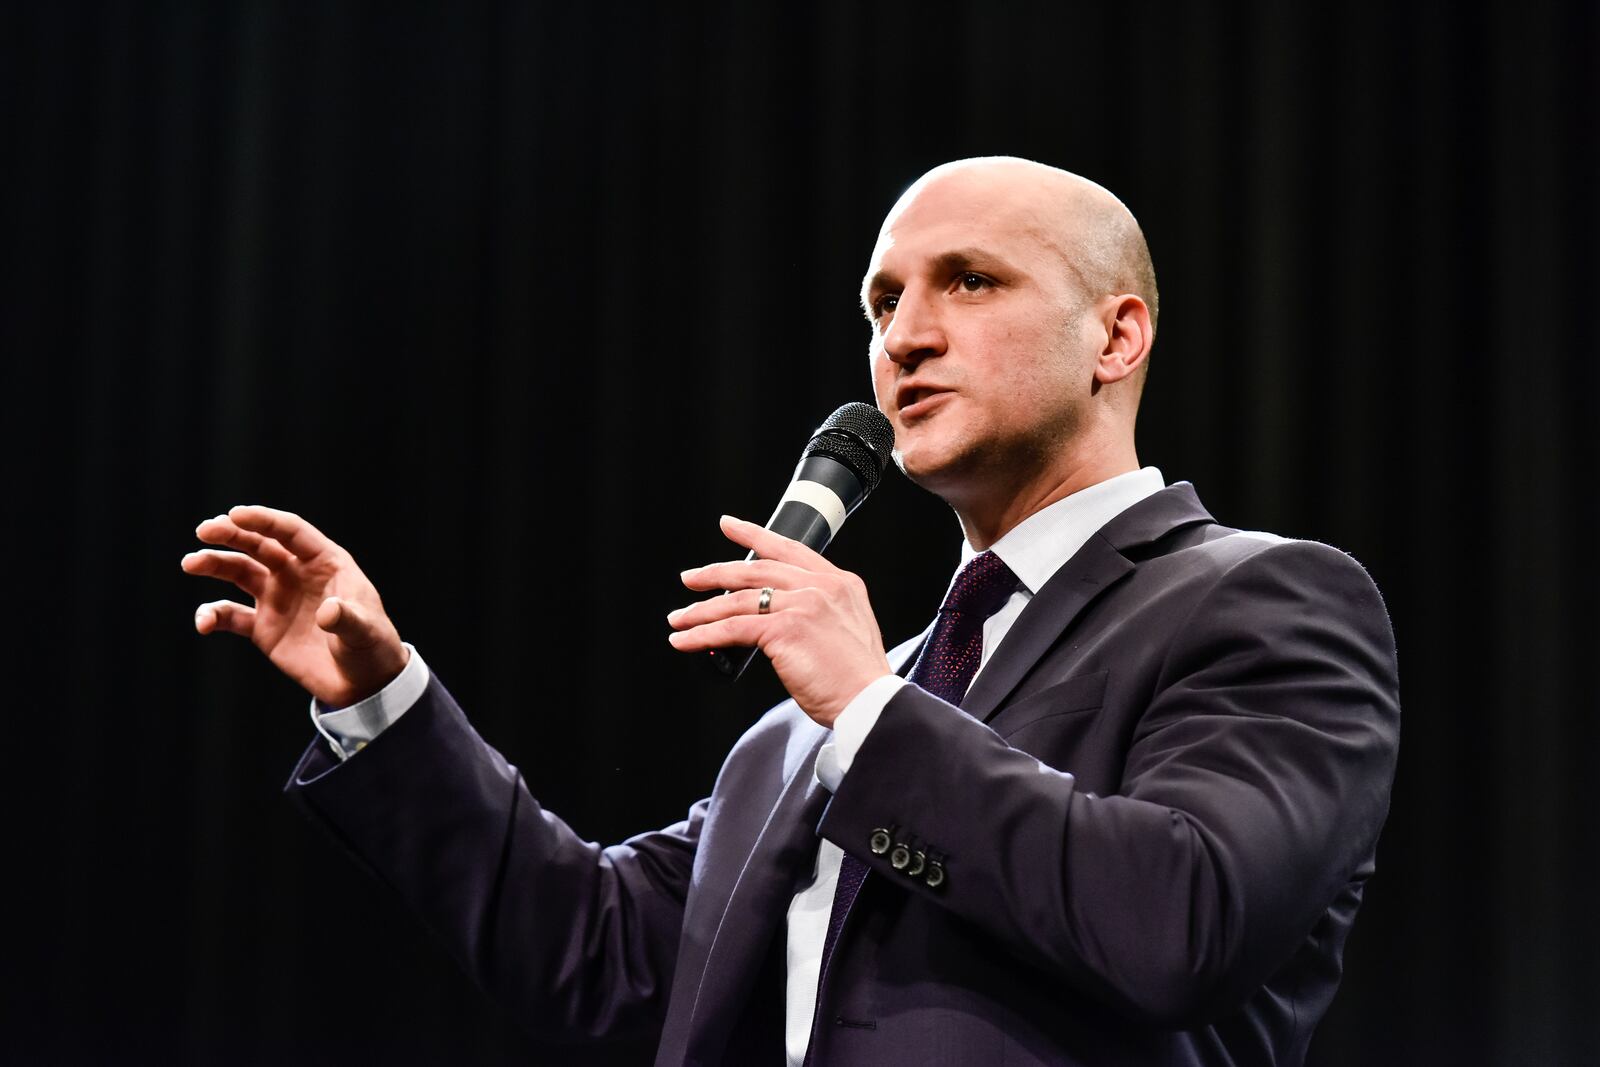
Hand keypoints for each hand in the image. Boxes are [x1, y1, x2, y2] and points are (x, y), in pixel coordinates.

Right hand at [181, 505, 407, 707]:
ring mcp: (277, 598)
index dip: (263, 520)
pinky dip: (213, 615)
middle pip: (259, 545)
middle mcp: (297, 574)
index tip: (234, 514)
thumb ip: (349, 620)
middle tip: (204, 531)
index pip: (291, 532)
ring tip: (190, 563)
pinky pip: (230, 614)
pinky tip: (203, 623)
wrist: (361, 683)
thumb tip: (328, 612)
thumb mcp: (366, 632)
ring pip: (239, 572)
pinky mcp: (263, 627)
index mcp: (325, 563)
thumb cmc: (372, 648)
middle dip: (231, 534)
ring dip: (214, 564)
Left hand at [667, 515, 891, 726]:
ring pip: (738, 600)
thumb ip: (819, 615)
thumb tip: (777, 623)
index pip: (789, 550)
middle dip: (717, 573)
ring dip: (702, 610)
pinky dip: (703, 634)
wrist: (871, 703)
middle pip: (757, 570)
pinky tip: (685, 640)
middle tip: (691, 577)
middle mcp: (821, 587)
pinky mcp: (785, 629)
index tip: (730, 526)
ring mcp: (803, 605)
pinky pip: (732, 628)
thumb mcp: (847, 631)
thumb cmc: (859, 680)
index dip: (755, 536)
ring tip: (679, 618)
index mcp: (840, 583)